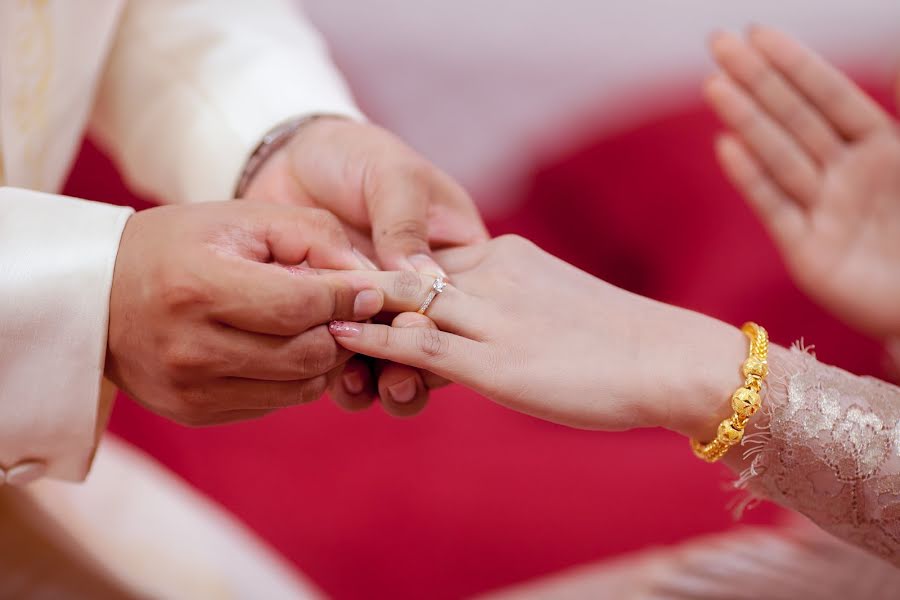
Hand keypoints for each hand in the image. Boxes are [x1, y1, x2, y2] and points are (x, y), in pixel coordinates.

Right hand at [105, 201, 382, 425]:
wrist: (97, 294)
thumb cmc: (177, 245)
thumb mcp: (240, 219)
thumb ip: (312, 237)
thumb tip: (368, 282)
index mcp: (198, 288)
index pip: (301, 308)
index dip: (347, 299)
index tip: (369, 289)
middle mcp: (191, 348)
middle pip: (308, 356)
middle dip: (341, 332)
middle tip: (345, 311)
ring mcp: (191, 390)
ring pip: (301, 388)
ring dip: (323, 358)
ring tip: (314, 327)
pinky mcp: (195, 412)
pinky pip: (275, 403)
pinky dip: (293, 378)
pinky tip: (278, 348)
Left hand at [243, 117, 488, 415]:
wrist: (289, 158)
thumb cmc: (355, 156)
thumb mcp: (391, 176)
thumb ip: (404, 223)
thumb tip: (422, 276)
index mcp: (453, 259)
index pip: (463, 307)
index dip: (444, 327)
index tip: (413, 327)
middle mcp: (421, 297)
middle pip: (435, 350)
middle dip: (416, 371)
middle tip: (392, 375)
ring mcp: (379, 316)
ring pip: (395, 369)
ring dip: (382, 384)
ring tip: (360, 384)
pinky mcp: (339, 326)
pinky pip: (348, 367)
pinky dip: (341, 379)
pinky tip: (324, 373)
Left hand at [324, 235, 748, 438]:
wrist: (671, 360)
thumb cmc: (621, 339)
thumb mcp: (555, 301)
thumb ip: (511, 299)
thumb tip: (480, 318)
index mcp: (506, 254)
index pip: (427, 256)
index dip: (385, 268)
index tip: (347, 279)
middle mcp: (492, 273)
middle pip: (405, 271)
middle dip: (358, 282)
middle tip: (309, 291)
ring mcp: (491, 316)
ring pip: (403, 303)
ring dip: (356, 310)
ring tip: (308, 318)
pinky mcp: (494, 361)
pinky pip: (418, 344)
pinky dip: (371, 339)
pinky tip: (337, 338)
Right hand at [706, 26, 899, 337]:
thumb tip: (899, 58)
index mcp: (882, 149)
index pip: (830, 97)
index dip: (796, 64)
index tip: (758, 34)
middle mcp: (845, 175)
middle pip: (795, 119)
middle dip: (757, 79)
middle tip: (717, 43)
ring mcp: (822, 212)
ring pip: (780, 156)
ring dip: (747, 120)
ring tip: (714, 85)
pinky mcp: (806, 254)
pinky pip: (776, 210)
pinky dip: (752, 180)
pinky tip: (726, 148)